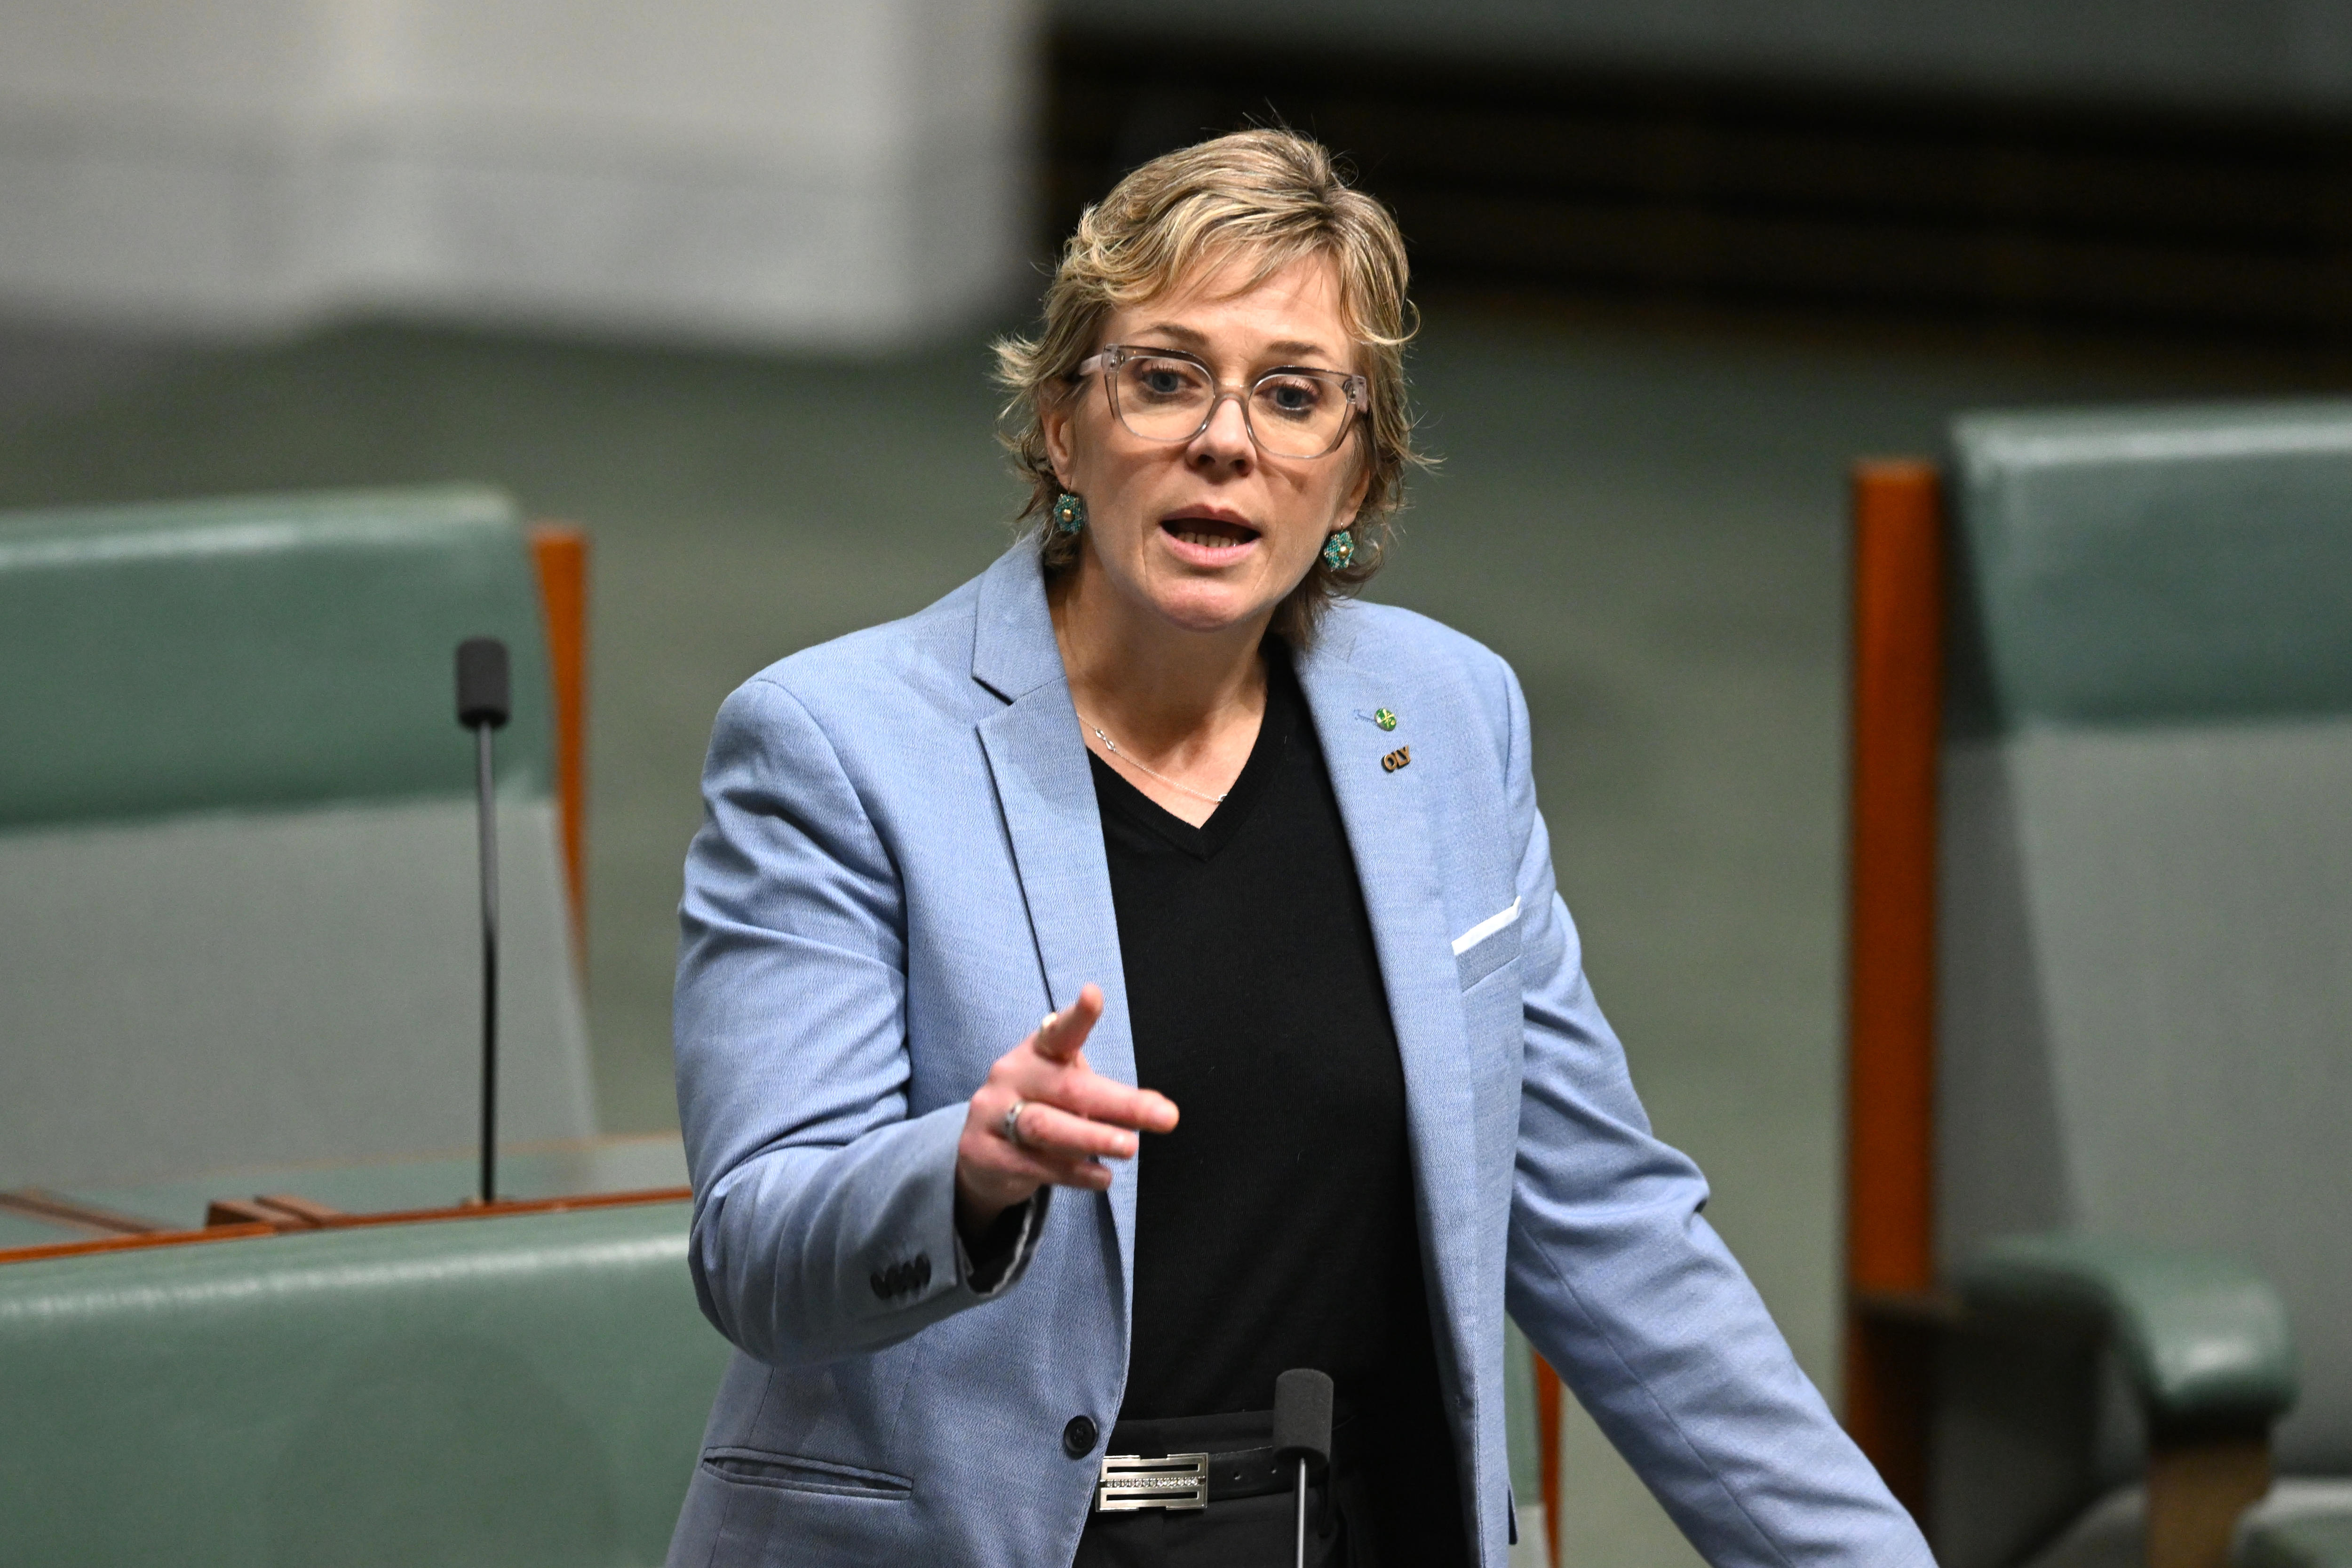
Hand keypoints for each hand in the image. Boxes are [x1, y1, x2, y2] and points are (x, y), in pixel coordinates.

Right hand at [954, 983, 1178, 1237]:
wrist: (982, 1153)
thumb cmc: (1041, 1110)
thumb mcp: (1070, 1094)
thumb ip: (1107, 1099)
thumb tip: (1160, 1111)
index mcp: (1037, 1052)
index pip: (1058, 1032)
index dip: (1078, 1017)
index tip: (1094, 996)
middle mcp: (1010, 1075)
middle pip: (1068, 1089)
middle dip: (1120, 1104)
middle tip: (1165, 1116)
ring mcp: (991, 1114)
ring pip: (1046, 1127)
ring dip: (1093, 1137)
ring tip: (1131, 1147)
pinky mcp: (983, 1153)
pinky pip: (1034, 1165)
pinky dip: (1074, 1173)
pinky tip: (1103, 1177)